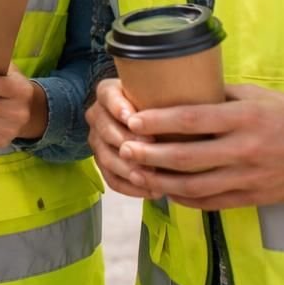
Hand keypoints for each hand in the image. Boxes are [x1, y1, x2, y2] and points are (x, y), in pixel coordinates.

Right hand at [86, 78, 161, 199]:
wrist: (156, 124)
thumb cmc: (163, 105)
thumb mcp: (163, 95)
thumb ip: (168, 98)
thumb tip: (186, 110)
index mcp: (108, 93)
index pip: (108, 97)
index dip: (118, 108)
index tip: (133, 120)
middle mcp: (97, 115)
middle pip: (106, 130)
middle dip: (128, 142)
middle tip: (151, 150)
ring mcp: (97, 140)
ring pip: (106, 157)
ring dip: (129, 168)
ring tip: (153, 176)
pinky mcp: (102, 163)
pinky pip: (111, 179)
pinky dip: (131, 188)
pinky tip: (152, 191)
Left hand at [115, 84, 283, 210]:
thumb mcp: (260, 96)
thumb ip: (222, 96)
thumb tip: (183, 91)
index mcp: (246, 118)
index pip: (192, 119)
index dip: (159, 121)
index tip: (133, 120)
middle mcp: (246, 149)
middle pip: (187, 156)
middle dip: (150, 154)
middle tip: (125, 149)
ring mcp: (251, 177)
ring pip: (196, 186)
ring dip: (162, 181)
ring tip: (138, 173)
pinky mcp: (256, 198)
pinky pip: (214, 203)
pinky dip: (187, 199)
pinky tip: (169, 191)